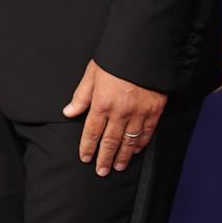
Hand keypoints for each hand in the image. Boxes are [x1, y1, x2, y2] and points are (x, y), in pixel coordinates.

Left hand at [63, 59, 166, 175]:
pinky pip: (146, 134)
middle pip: (110, 141)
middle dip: (104, 158)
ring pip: (129, 142)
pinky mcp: (153, 112)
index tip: (85, 158)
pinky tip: (136, 151)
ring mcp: (138, 114)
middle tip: (101, 171)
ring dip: (122, 156)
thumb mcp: (92, 73)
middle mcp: (119, 112)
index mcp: (102, 103)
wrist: (143, 51)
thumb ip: (81, 96)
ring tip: (117, 166)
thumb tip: (68, 112)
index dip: (88, 147)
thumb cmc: (115, 60)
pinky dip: (140, 144)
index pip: (92, 131)